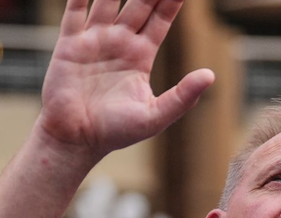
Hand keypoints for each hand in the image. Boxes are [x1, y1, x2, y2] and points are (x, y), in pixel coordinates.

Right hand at [36, 0, 214, 163]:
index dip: (172, 0)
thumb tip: (210, 75)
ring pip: (107, 0)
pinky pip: (74, 11)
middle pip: (138, 3)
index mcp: (141, 56)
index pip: (161, 19)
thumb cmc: (116, 132)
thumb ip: (182, 96)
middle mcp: (119, 42)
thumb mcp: (155, 116)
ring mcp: (94, 40)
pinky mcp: (70, 43)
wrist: (76, 139)